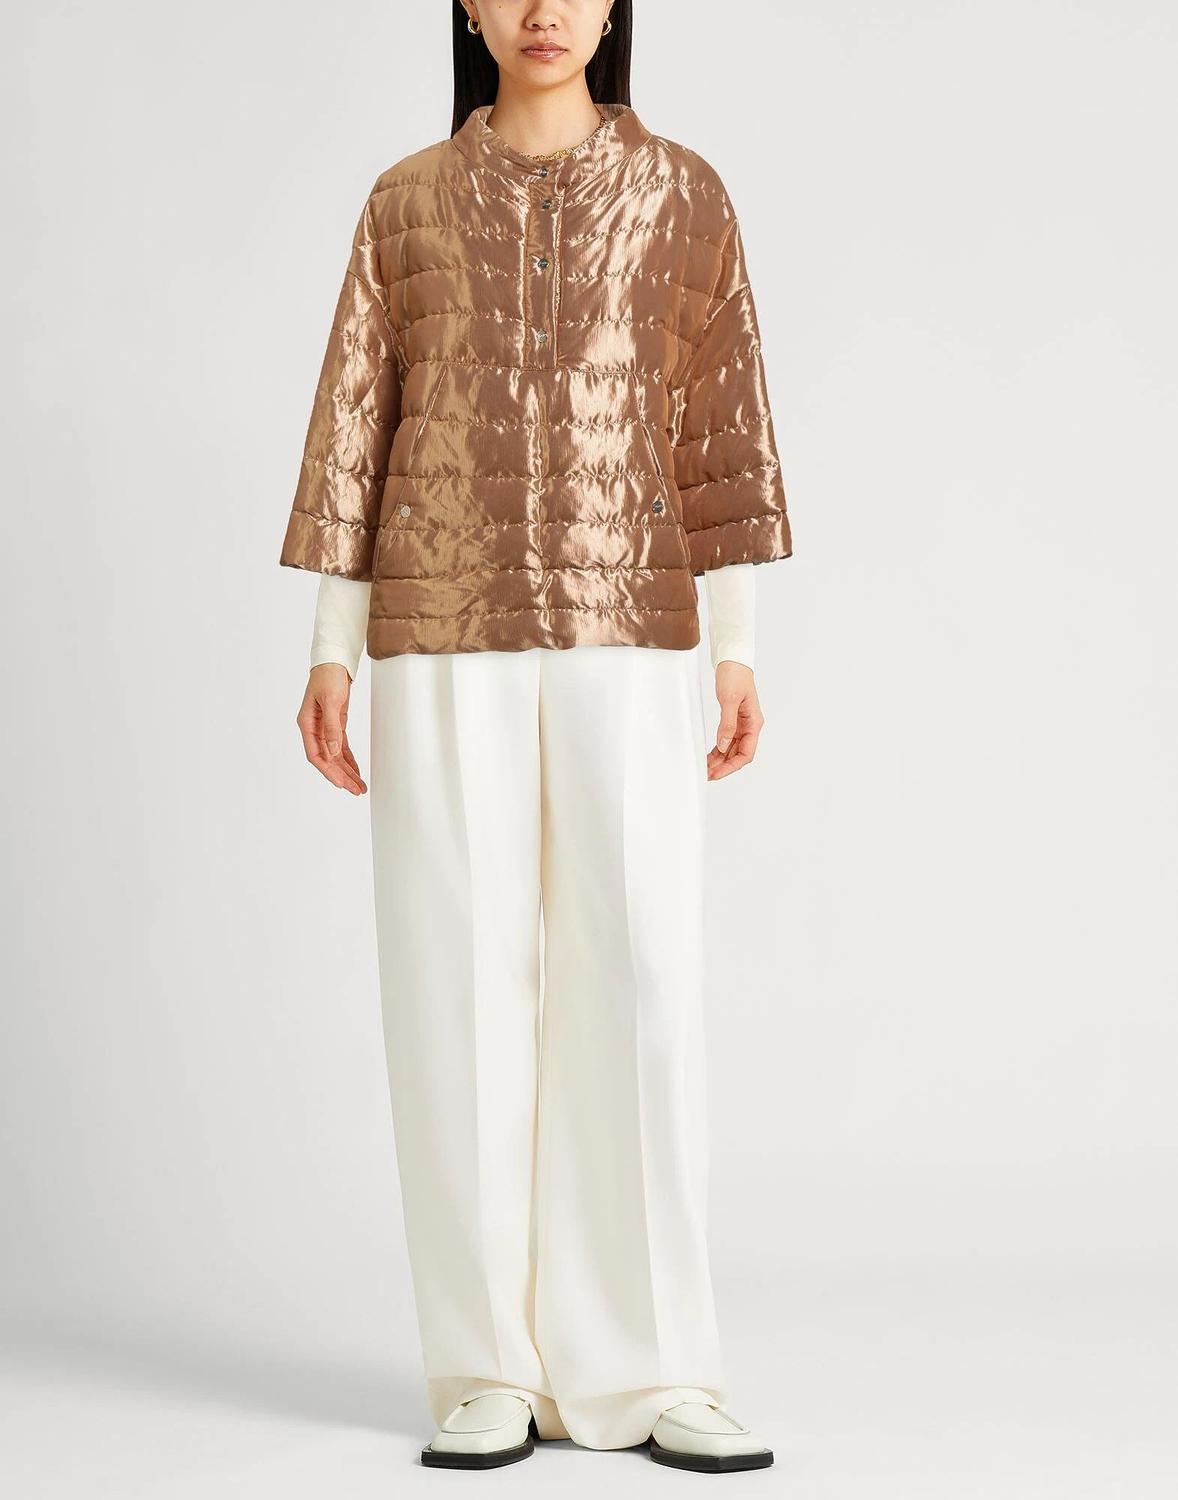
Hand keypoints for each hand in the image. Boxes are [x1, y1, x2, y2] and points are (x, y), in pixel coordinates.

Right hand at [296, 663, 367, 794]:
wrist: (334, 662)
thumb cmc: (328, 677)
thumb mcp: (331, 701)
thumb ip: (332, 727)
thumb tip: (333, 751)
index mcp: (307, 724)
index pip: (315, 755)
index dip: (327, 771)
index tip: (340, 783)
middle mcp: (314, 729)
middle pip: (327, 759)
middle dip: (341, 776)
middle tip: (355, 791)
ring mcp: (325, 728)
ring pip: (335, 756)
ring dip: (347, 771)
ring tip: (358, 787)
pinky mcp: (336, 724)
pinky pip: (341, 747)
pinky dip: (349, 759)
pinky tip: (356, 771)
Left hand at [707, 661, 763, 780]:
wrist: (733, 659)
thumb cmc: (735, 675)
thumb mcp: (730, 700)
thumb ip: (727, 724)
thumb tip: (724, 746)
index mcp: (754, 723)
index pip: (746, 754)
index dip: (731, 766)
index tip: (716, 773)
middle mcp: (750, 726)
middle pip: (739, 754)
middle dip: (723, 766)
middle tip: (706, 774)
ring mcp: (742, 723)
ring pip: (732, 749)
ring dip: (720, 760)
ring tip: (705, 767)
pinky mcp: (734, 719)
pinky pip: (727, 740)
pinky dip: (718, 749)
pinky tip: (709, 755)